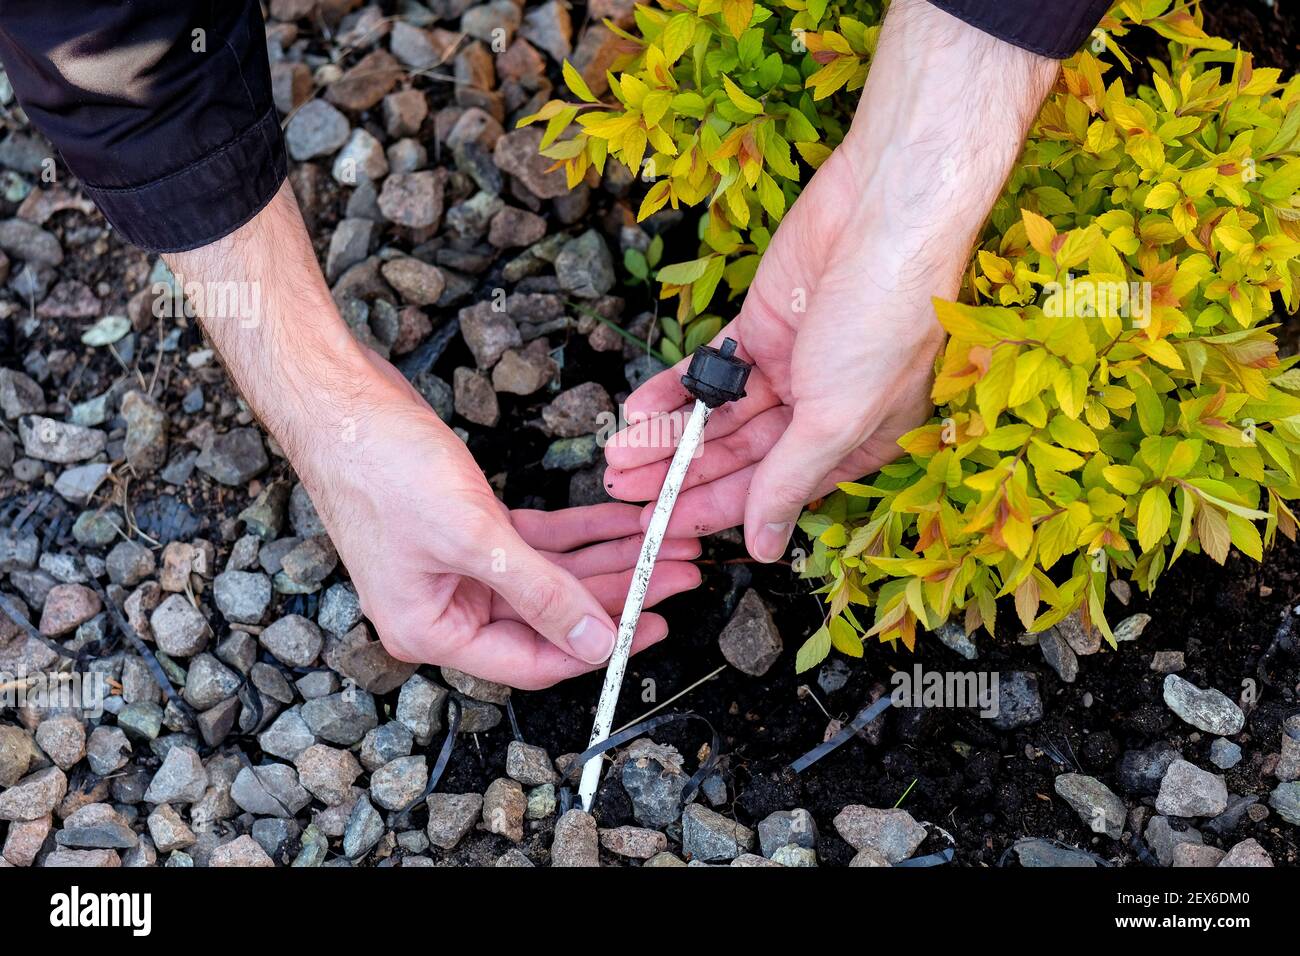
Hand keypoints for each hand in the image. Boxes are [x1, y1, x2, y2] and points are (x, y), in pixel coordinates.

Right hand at [165, 183, 700, 690]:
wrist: (338, 402)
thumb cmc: (382, 469)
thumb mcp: (473, 537)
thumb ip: (540, 594)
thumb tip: (598, 642)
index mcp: (434, 631)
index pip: (534, 659)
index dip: (599, 646)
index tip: (655, 625)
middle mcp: (445, 609)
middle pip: (550, 617)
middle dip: (619, 593)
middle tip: (680, 574)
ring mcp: (457, 569)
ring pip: (551, 577)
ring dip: (609, 558)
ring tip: (668, 546)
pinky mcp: (468, 530)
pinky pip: (537, 542)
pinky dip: (579, 530)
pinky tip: (621, 521)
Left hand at [604, 0, 1058, 561]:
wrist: (888, 210)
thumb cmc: (885, 318)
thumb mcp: (836, 416)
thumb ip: (790, 480)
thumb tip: (766, 548)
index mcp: (855, 442)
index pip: (774, 492)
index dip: (718, 512)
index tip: (665, 532)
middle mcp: (820, 410)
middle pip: (738, 457)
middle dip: (680, 478)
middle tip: (622, 495)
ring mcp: (788, 366)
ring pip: (717, 415)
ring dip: (667, 437)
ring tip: (617, 458)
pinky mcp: (760, 326)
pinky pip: (709, 368)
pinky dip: (673, 388)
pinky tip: (636, 412)